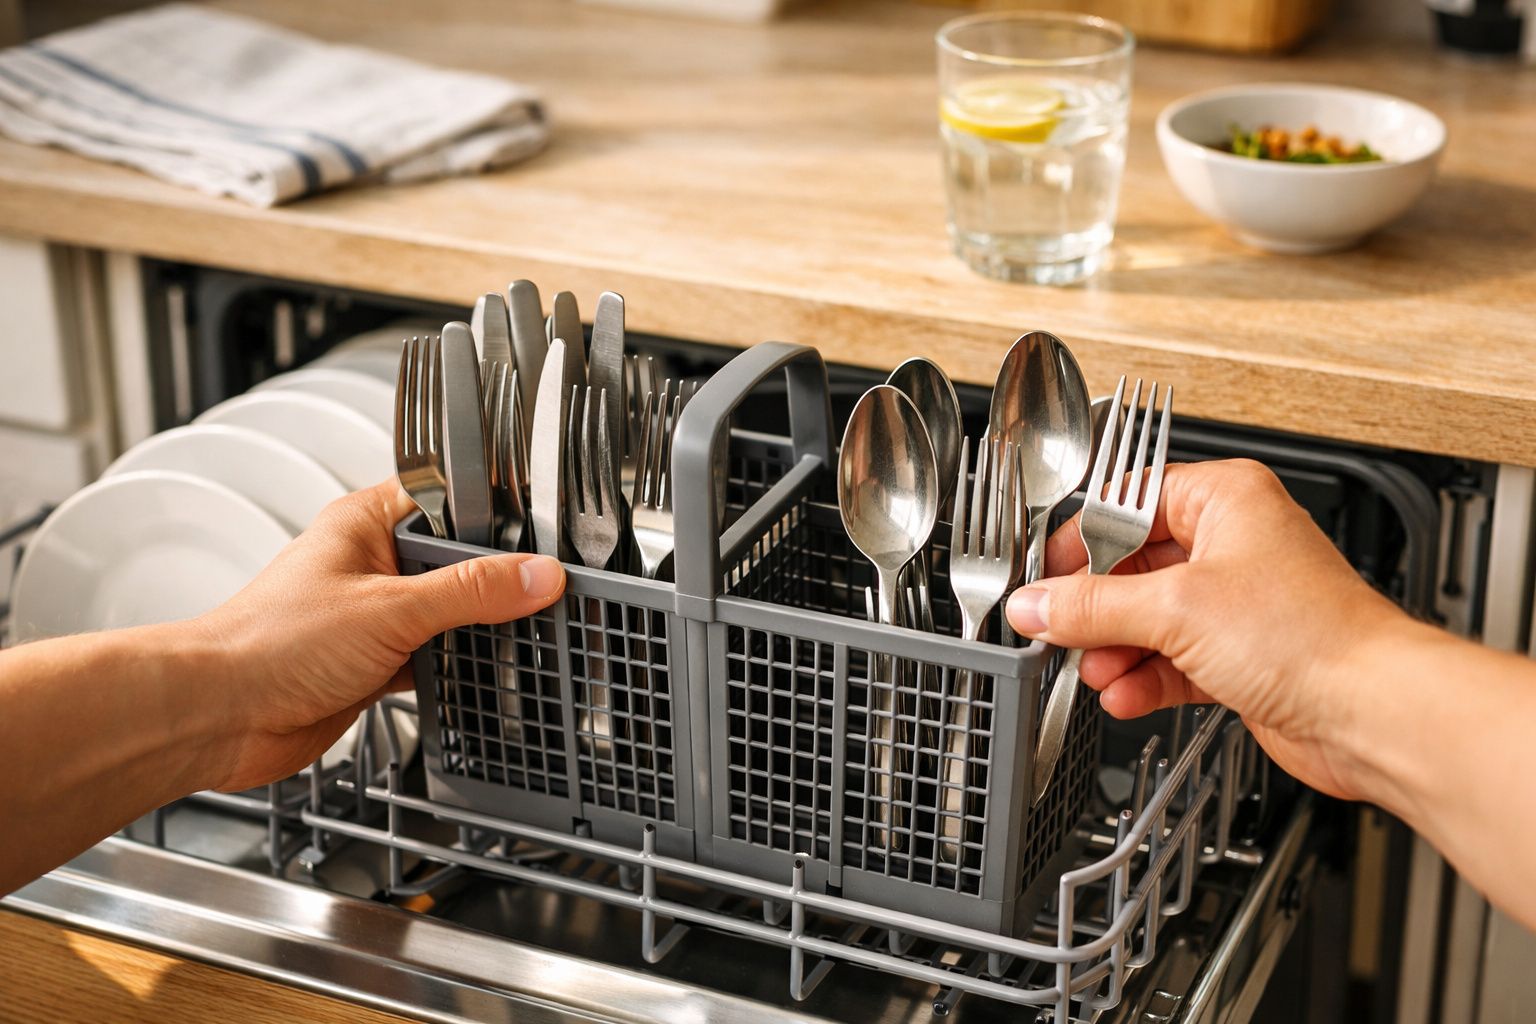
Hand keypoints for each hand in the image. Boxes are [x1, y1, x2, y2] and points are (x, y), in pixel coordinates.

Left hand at [194, 480, 564, 790]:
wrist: (218, 716)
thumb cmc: (267, 644)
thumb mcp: (391, 609)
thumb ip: (470, 592)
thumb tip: (535, 575)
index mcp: (365, 524)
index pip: (446, 498)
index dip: (493, 513)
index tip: (542, 533)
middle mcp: (369, 564)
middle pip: (454, 560)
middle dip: (493, 579)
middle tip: (541, 588)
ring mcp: (372, 615)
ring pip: (445, 611)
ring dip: (473, 627)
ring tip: (519, 629)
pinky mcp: (372, 662)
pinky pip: (431, 655)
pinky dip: (454, 665)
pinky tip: (479, 671)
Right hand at [1004, 458, 1410, 801]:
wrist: (1373, 711)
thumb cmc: (1313, 635)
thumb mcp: (1175, 608)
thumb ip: (1092, 607)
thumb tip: (1035, 604)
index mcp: (1225, 499)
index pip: (1126, 504)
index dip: (1081, 542)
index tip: (1045, 578)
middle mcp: (1233, 545)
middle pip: (1133, 567)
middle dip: (1096, 609)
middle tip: (1059, 630)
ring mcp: (1238, 604)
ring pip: (1150, 619)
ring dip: (1116, 650)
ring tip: (1095, 671)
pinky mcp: (1242, 657)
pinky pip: (1173, 660)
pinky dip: (1145, 678)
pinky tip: (1125, 695)